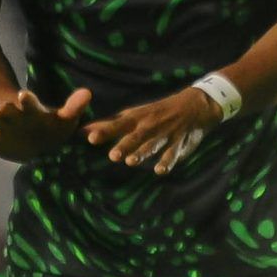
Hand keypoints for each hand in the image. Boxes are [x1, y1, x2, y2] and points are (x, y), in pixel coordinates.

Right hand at [0, 86, 91, 163]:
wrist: (32, 141)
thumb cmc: (50, 128)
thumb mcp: (64, 120)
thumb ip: (73, 108)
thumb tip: (88, 93)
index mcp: (32, 111)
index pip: (30, 103)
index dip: (27, 100)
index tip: (23, 95)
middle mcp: (15, 115)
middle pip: (8, 109)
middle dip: (5, 109)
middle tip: (0, 107)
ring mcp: (1, 125)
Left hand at [82, 86, 220, 174]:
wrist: (195, 105)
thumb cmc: (156, 112)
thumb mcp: (133, 114)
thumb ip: (108, 124)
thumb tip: (81, 130)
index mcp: (137, 118)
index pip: (118, 125)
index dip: (105, 131)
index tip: (90, 138)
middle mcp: (150, 126)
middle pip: (135, 137)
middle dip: (124, 146)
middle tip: (112, 155)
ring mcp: (165, 135)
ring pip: (152, 145)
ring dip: (142, 153)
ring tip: (130, 162)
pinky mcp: (179, 143)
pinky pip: (173, 154)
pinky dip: (167, 162)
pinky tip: (159, 171)